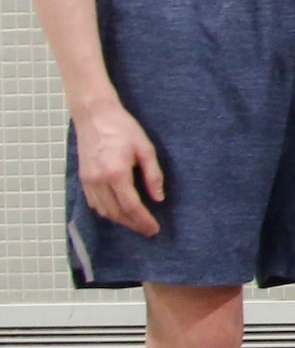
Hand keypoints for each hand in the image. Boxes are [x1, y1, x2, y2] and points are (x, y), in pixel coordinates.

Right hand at [73, 101, 163, 235]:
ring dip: (120, 221)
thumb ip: (153, 175)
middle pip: (116, 212)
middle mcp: (99, 180)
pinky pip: (94, 203)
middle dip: (133, 224)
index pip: (131, 206)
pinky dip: (107, 212)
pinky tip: (118, 212)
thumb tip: (158, 198)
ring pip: (104, 211)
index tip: (154, 229)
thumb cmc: (124, 129)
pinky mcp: (82, 178)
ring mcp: (88, 181)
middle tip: (148, 230)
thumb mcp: (146, 149)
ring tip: (136, 224)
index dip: (144, 221)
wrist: (95, 116)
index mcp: (116, 173)